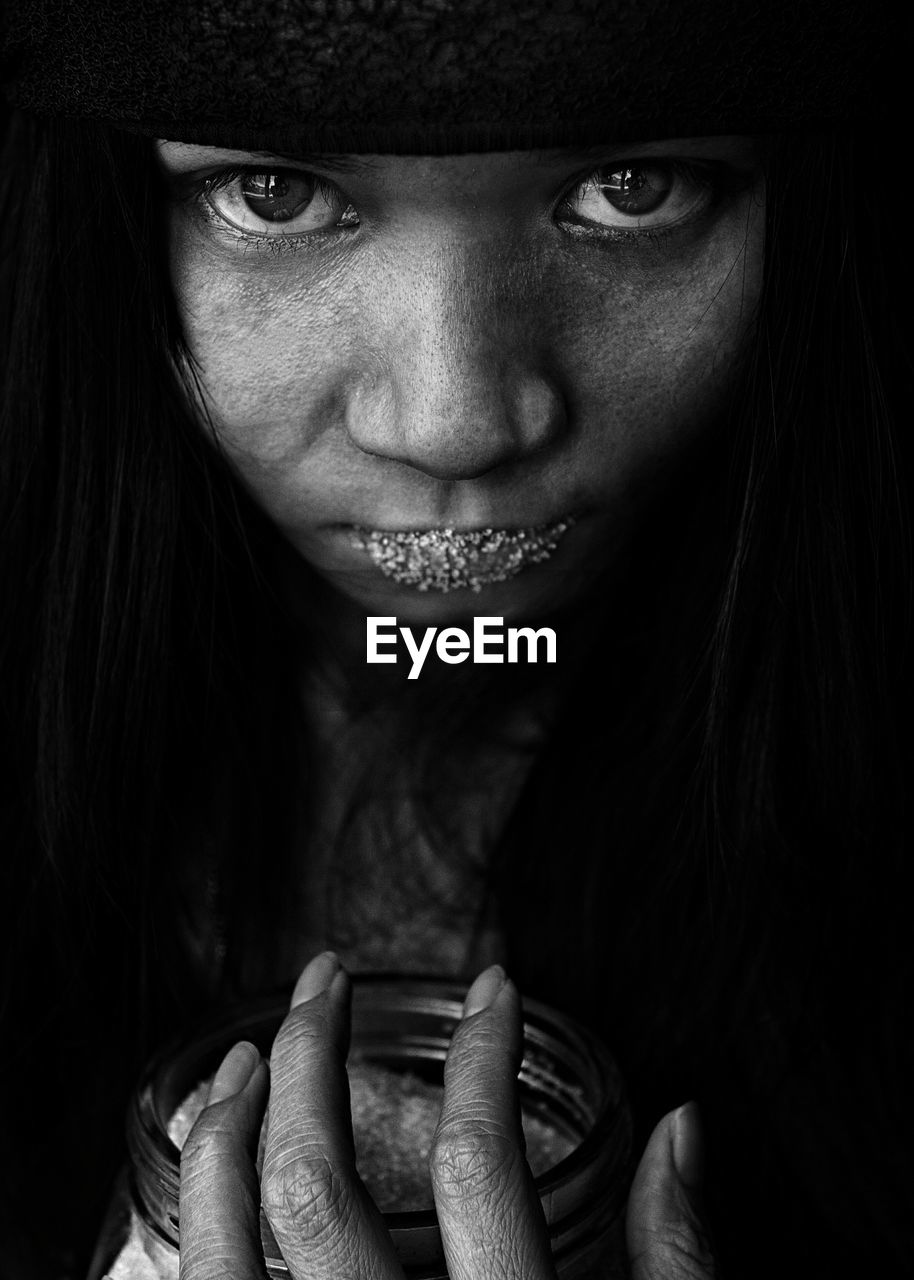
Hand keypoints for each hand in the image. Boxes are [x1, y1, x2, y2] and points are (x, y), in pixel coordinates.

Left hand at [178, 954, 714, 1279]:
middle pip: (316, 1191)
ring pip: (226, 1252)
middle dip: (311, 1057)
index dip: (485, 1056)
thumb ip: (679, 1258)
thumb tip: (685, 1123)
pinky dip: (192, 1221)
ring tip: (241, 1054)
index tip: (496, 988)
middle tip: (324, 976)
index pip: (479, 1168)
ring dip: (223, 1135)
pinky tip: (203, 1168)